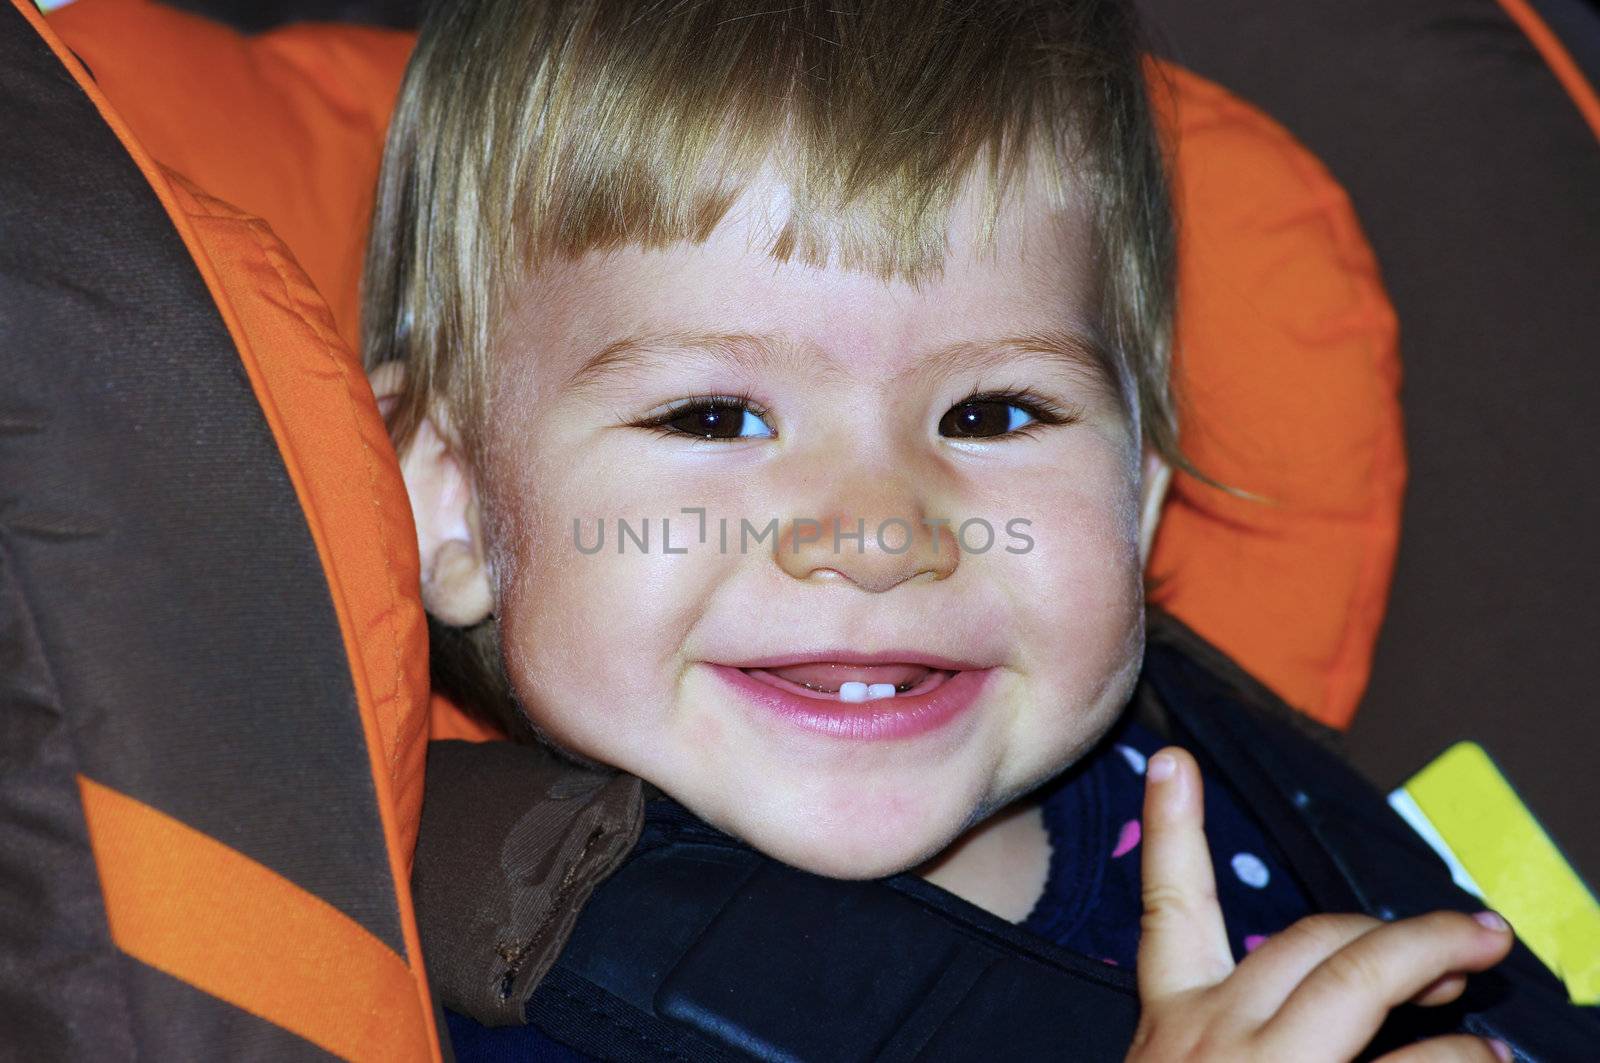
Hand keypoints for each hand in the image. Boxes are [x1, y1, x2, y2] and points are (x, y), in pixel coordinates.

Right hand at [1126, 747, 1514, 1061]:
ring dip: (1436, 959)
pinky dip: (1458, 1054)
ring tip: (1484, 969)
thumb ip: (1233, 1031)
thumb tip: (1317, 1000)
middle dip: (1390, 931)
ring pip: (1360, 977)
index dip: (1172, 829)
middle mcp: (1211, 1034)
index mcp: (1172, 1021)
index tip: (1173, 761)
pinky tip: (1482, 1059)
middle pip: (1305, 938)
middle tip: (1460, 939)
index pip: (1170, 909)